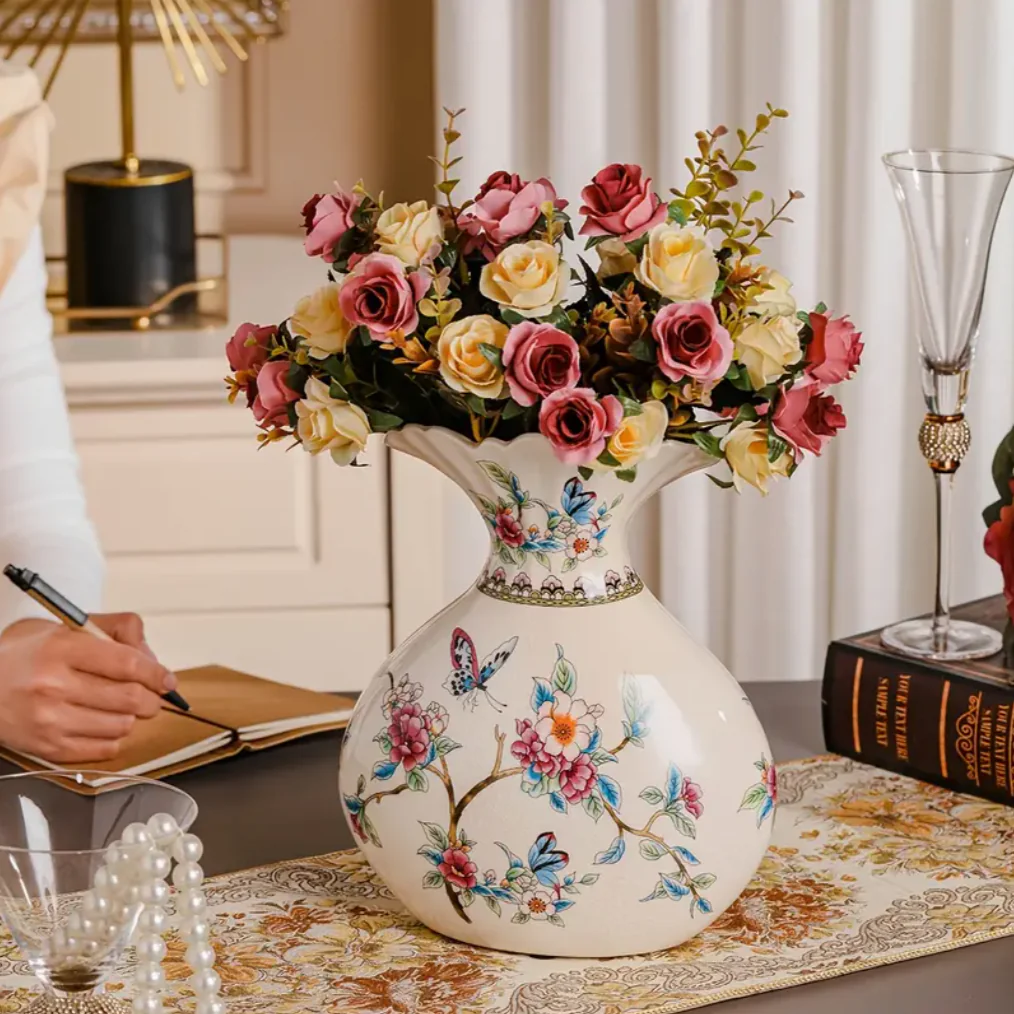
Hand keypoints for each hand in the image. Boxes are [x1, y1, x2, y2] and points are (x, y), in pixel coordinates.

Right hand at [0, 613, 172, 763]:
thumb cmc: (26, 655)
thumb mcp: (66, 626)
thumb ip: (114, 629)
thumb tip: (150, 656)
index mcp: (60, 649)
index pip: (126, 663)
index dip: (156, 673)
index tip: (167, 680)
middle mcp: (53, 685)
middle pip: (129, 698)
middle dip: (151, 699)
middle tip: (152, 696)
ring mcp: (49, 720)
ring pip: (120, 725)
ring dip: (131, 717)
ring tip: (121, 707)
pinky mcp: (47, 747)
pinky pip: (103, 749)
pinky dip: (114, 738)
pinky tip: (104, 724)